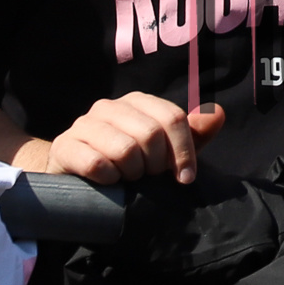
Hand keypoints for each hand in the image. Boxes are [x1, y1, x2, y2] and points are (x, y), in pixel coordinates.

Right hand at [46, 94, 223, 184]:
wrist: (78, 179)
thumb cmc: (129, 164)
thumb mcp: (165, 151)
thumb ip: (193, 134)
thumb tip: (218, 114)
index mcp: (137, 102)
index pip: (173, 118)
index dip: (184, 151)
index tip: (185, 178)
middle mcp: (109, 107)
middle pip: (151, 134)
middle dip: (156, 164)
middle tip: (148, 177)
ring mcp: (84, 124)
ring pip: (125, 149)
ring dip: (132, 173)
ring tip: (127, 178)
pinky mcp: (65, 147)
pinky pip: (97, 164)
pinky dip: (110, 179)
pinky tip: (109, 182)